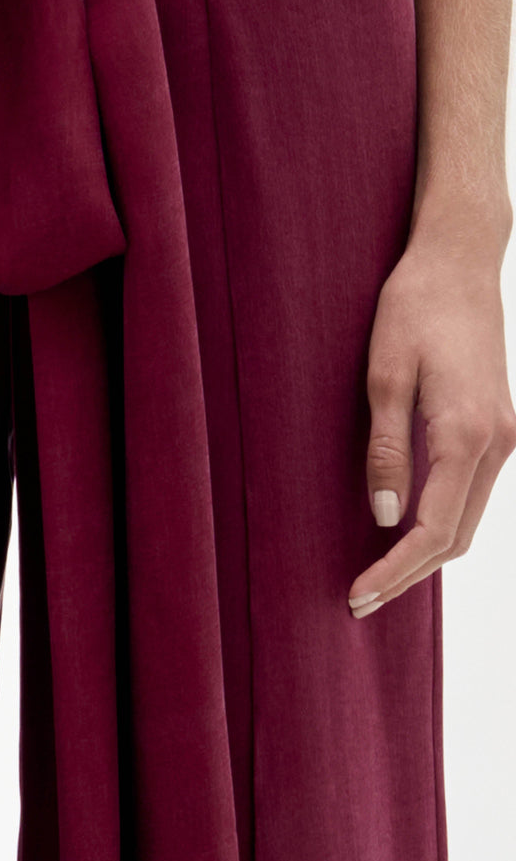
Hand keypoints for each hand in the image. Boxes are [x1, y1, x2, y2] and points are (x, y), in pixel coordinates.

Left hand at [348, 226, 515, 617]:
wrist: (458, 260)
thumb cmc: (414, 307)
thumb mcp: (384, 376)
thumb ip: (386, 450)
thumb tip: (383, 517)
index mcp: (468, 434)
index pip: (432, 529)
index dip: (395, 570)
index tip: (358, 594)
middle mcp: (499, 443)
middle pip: (457, 537)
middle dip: (409, 574)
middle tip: (359, 600)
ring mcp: (506, 435)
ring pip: (469, 519)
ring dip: (426, 553)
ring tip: (377, 575)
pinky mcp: (499, 424)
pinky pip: (473, 492)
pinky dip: (442, 521)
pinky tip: (405, 528)